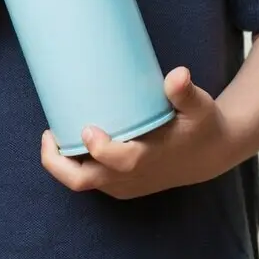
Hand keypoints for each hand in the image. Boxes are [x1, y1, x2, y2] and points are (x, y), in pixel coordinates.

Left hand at [40, 68, 236, 199]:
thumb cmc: (201, 126)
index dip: (98, 148)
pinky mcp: (122, 185)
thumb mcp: (199, 106)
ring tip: (53, 135)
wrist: (209, 155)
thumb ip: (185, 92)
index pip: (115, 160)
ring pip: (82, 183)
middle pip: (82, 180)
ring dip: (62, 164)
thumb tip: (178, 73)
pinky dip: (75, 167)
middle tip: (48, 134)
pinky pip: (90, 182)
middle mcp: (131, 177)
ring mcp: (124, 185)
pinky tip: (69, 144)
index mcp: (147, 159)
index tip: (88, 127)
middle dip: (57, 163)